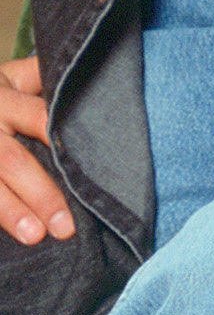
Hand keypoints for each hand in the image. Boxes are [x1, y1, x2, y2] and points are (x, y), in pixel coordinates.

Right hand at [0, 55, 73, 245]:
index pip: (38, 118)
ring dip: (11, 212)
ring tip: (36, 237)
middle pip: (12, 161)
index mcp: (3, 97)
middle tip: (66, 226)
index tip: (86, 168)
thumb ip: (47, 80)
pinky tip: (9, 238)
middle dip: (39, 193)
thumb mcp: (15, 78)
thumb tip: (103, 75)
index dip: (60, 140)